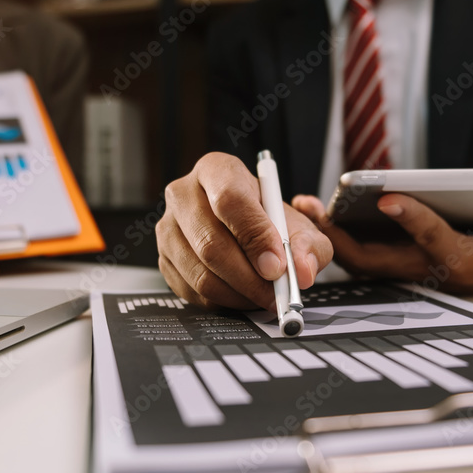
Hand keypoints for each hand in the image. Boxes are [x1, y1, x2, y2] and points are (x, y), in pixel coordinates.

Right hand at [156, 152, 332, 309]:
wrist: (246, 232)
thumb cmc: (269, 222)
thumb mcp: (300, 226)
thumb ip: (308, 246)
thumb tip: (302, 271)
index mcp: (216, 170)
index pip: (229, 199)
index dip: (255, 235)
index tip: (277, 265)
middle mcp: (184, 194)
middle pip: (210, 242)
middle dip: (249, 276)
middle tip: (276, 292)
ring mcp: (168, 228)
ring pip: (201, 273)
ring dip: (239, 293)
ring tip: (264, 296)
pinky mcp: (164, 259)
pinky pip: (192, 291)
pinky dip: (224, 302)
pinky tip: (243, 295)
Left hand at [292, 173, 472, 295]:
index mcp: (460, 260)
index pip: (434, 239)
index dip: (413, 219)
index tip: (390, 197)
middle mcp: (422, 270)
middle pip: (374, 257)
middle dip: (339, 237)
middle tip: (312, 210)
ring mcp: (401, 271)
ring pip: (356, 259)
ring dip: (326, 236)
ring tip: (302, 207)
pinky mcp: (389, 266)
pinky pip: (354, 256)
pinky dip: (331, 237)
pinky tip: (311, 215)